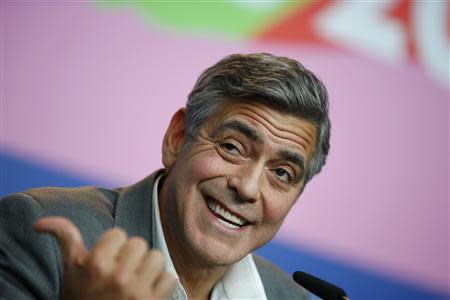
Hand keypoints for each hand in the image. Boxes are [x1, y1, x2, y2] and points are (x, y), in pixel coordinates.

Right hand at [34, 217, 175, 299]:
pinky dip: (161, 285)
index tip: (103, 263)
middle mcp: (118, 277)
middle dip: (129, 256)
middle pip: (139, 243)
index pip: (118, 234)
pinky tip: (145, 293)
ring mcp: (137, 292)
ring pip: (156, 257)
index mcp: (95, 264)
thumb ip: (63, 237)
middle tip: (119, 272)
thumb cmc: (79, 296)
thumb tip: (38, 224)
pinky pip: (170, 278)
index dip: (111, 247)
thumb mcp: (69, 268)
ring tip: (133, 281)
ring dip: (147, 268)